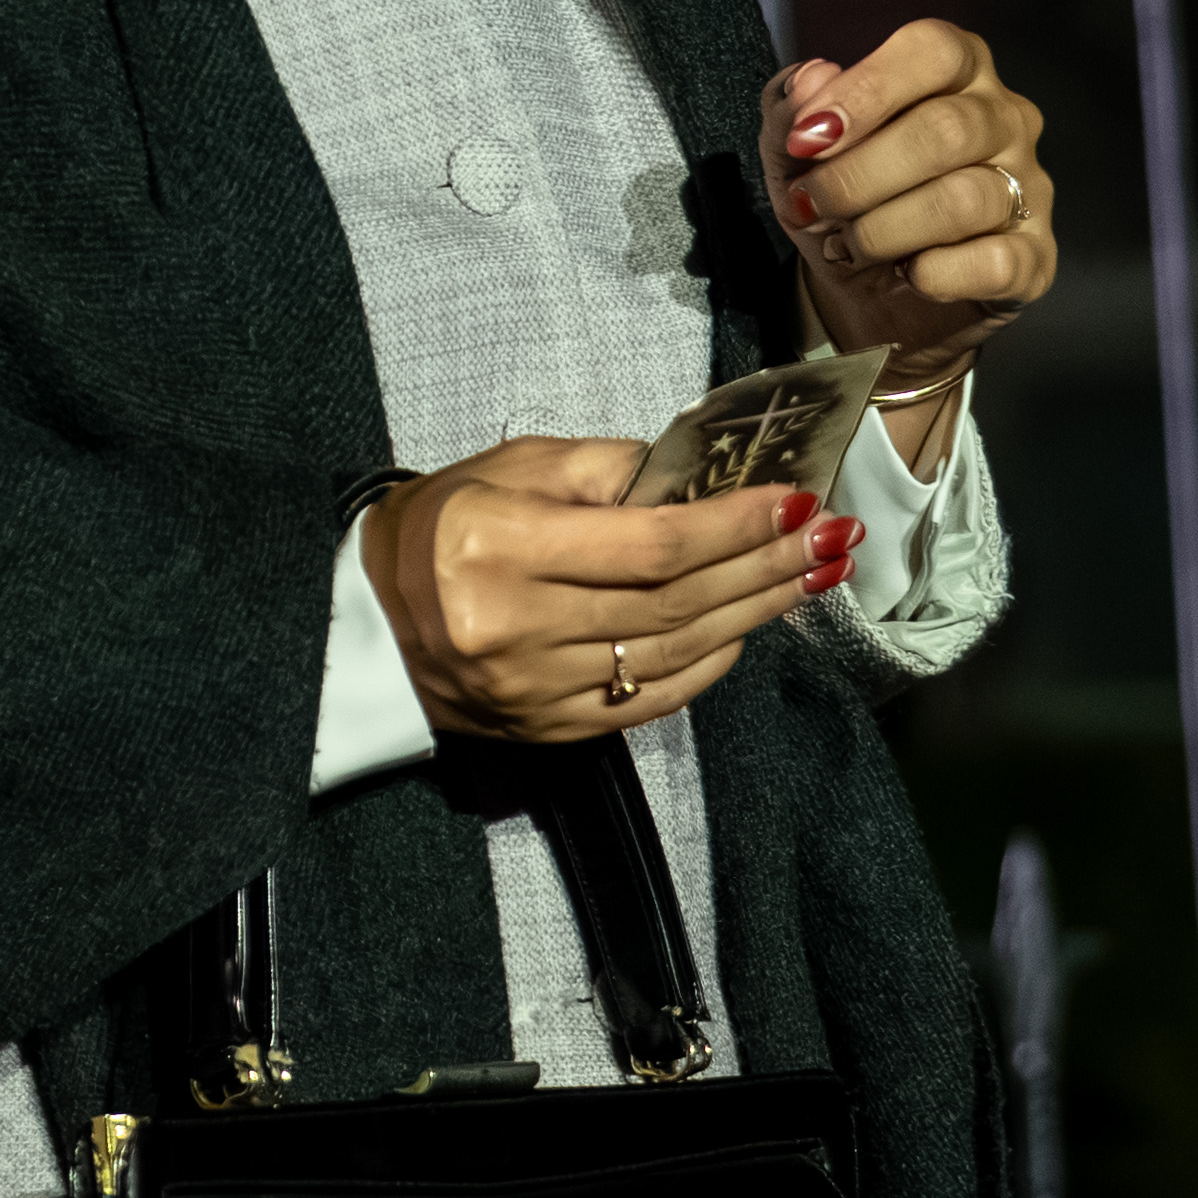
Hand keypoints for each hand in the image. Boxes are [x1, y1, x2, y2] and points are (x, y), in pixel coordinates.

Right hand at [363, 431, 849, 742]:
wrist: (366, 625)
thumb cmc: (437, 529)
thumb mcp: (506, 469)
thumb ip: (600, 469)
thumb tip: (695, 477)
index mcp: (500, 547)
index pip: (648, 542)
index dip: (732, 524)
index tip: (794, 500)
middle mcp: (517, 625)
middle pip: (674, 600)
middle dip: (763, 565)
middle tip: (830, 539)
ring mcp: (534, 688)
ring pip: (672, 653)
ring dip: (753, 612)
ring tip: (809, 578)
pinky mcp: (548, 728)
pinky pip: (649, 701)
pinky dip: (707, 665)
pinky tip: (746, 630)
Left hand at [767, 24, 1056, 374]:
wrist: (866, 295)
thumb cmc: (842, 202)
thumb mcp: (794, 155)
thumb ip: (792, 107)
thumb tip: (811, 79)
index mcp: (956, 71)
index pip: (933, 51)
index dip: (866, 91)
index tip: (806, 140)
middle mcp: (1004, 118)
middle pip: (946, 128)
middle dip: (859, 176)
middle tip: (812, 204)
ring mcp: (1028, 187)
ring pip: (965, 199)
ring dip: (884, 230)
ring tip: (848, 245)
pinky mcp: (1035, 257)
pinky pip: (994, 263)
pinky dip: (934, 274)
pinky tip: (908, 273)